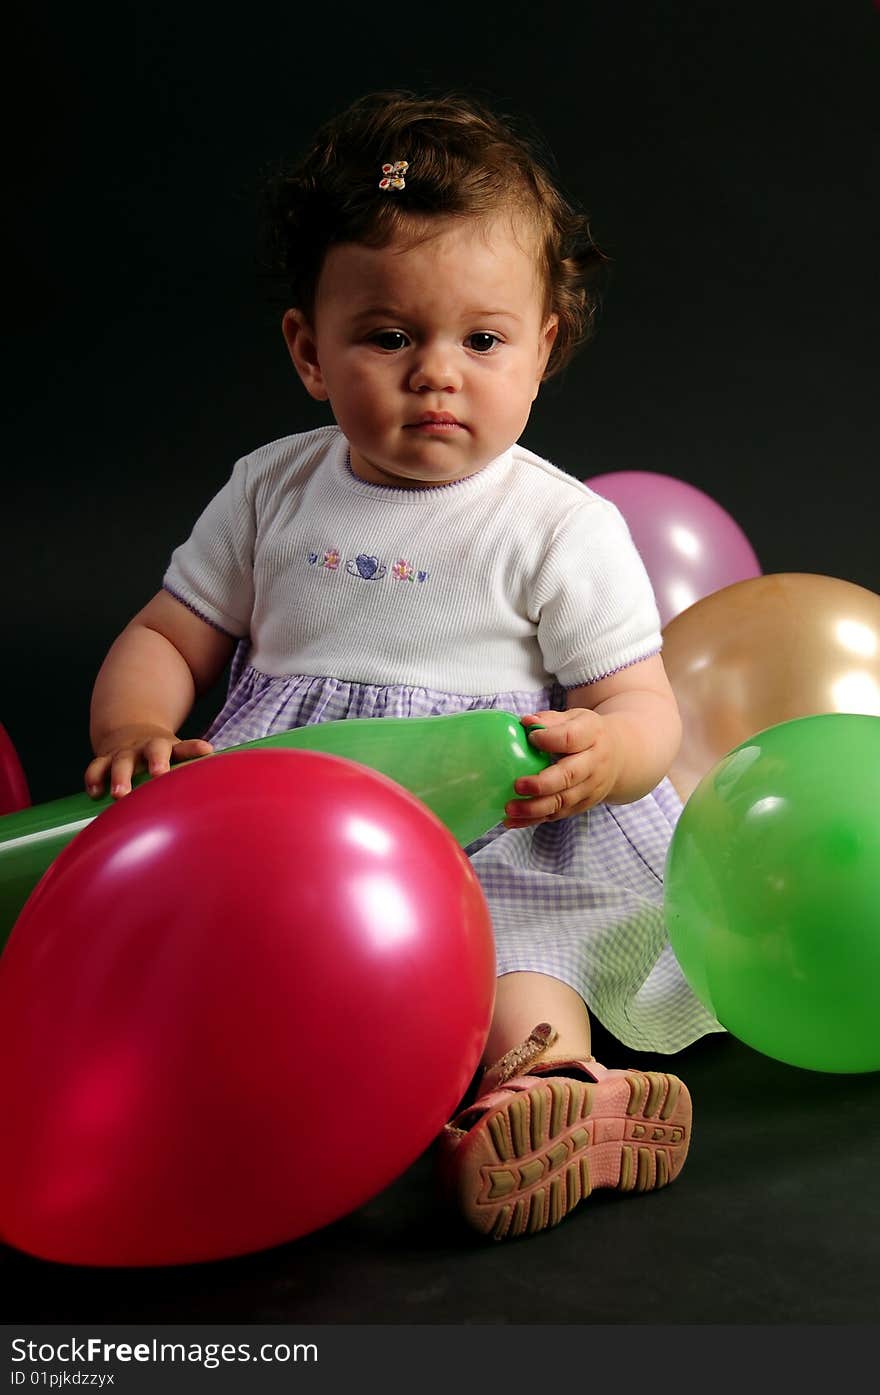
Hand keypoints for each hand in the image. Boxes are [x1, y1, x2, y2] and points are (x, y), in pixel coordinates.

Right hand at [85, 725, 214, 799]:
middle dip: (157, 761)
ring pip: (121, 761)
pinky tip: (94, 793)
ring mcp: (125, 753)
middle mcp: (147, 747)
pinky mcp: (104, 760)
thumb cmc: (163, 756)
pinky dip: (94, 779)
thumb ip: (195, 777)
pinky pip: (95, 768)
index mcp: (170, 747)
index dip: (195, 748)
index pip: (186, 746)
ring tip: (120, 795)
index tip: (207, 751)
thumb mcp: (178, 759)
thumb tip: (228, 807)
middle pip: (154, 749)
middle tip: (159, 774)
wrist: (130, 732)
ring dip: (120, 776)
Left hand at [503, 708, 623, 827]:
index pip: (571, 738)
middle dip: (542, 784)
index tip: (531, 737)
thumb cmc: (587, 734)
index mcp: (592, 735)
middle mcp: (595, 763)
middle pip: (569, 776)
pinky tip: (513, 821)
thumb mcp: (574, 718)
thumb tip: (526, 723)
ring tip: (510, 808)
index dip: (549, 739)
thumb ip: (550, 720)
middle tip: (517, 785)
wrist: (619, 756)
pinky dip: (534, 820)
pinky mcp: (583, 805)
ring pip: (563, 801)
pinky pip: (558, 814)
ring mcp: (591, 788)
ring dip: (535, 808)